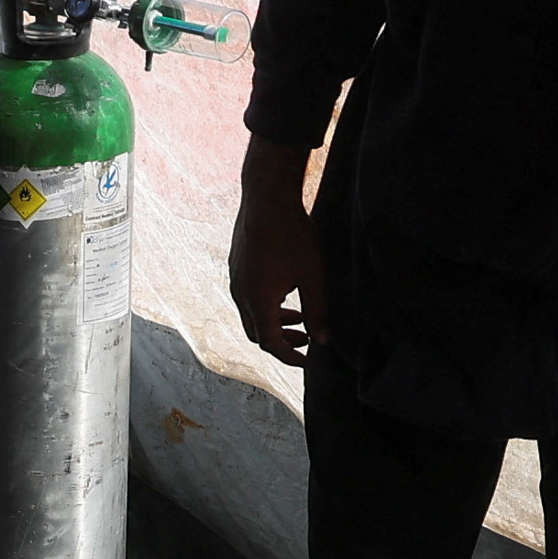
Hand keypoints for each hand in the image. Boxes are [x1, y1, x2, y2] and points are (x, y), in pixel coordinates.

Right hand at [227, 183, 322, 368]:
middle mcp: (241, 295)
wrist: (267, 198)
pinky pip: (246, 298)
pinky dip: (265, 307)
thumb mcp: (313, 276)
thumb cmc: (293, 235)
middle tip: (306, 339)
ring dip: (274, 323)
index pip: (271, 343)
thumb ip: (317, 311)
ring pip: (251, 315)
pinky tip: (285, 291)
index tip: (306, 360)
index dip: (289, 356)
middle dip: (281, 341)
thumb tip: (322, 341)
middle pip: (257, 333)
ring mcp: (235, 280)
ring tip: (298, 317)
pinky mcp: (235, 267)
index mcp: (259, 302)